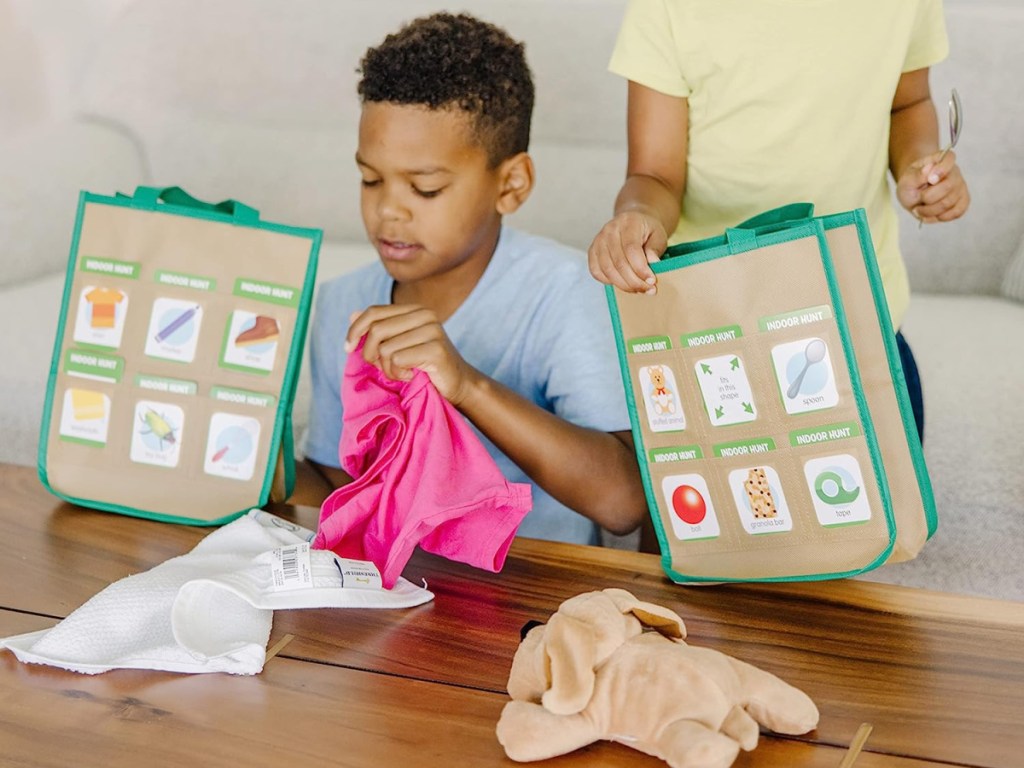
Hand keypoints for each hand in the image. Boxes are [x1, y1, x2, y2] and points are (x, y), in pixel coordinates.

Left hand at [345, 304, 477, 404]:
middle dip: (370, 354)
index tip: (348, 348)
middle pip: (376, 330)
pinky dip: (398, 374)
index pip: (373, 312)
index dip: (354, 330)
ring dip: (387, 368)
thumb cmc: (425, 366)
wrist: (458, 385)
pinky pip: (397, 360)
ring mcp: (432, 330)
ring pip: (385, 348)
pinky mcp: (436, 349)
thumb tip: (351, 315)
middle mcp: (425, 314)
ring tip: (401, 372)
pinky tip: (410, 375)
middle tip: (382, 367)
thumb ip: (378, 329)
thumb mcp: (399, 345)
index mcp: (414, 309)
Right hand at [588, 211, 667, 293]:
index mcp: (628, 223)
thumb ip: (655, 249)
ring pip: (608, 270)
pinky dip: (610, 282)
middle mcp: (610, 230)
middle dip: (634, 281)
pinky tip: (623, 283)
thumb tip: (653, 263)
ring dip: (623, 285)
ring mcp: (598, 241)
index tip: (651, 281)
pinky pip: (597, 272)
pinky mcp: (592, 251)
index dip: (641, 269)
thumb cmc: (647, 232)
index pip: (631, 250)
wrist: (633, 224)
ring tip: (637, 289)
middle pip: (619, 262)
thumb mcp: (658, 236)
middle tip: (648, 289)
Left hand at [896, 149, 969, 223]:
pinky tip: (930, 215)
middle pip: (949, 186)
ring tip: (920, 209)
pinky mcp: (962, 202)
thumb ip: (916, 175)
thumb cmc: (910, 185)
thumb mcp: (906, 180)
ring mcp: (960, 188)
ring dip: (930, 210)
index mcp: (940, 161)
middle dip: (928, 197)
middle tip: (918, 199)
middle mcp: (954, 173)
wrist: (912, 195)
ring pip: (950, 202)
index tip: (930, 180)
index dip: (941, 169)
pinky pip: (957, 212)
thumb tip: (929, 168)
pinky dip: (940, 217)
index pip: (950, 158)